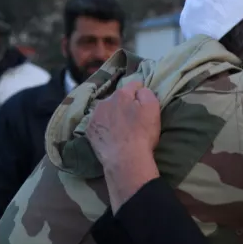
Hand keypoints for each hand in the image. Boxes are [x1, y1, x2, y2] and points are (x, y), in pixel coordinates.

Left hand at [87, 81, 161, 211]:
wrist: (125, 159)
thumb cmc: (142, 133)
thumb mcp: (153, 108)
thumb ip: (146, 93)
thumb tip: (140, 90)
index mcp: (122, 94)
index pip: (133, 85)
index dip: (140, 91)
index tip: (143, 101)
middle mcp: (105, 101)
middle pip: (117, 97)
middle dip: (124, 103)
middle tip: (132, 117)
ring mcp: (94, 116)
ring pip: (105, 109)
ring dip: (112, 114)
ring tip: (119, 127)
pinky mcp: (89, 130)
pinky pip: (98, 123)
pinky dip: (103, 126)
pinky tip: (110, 135)